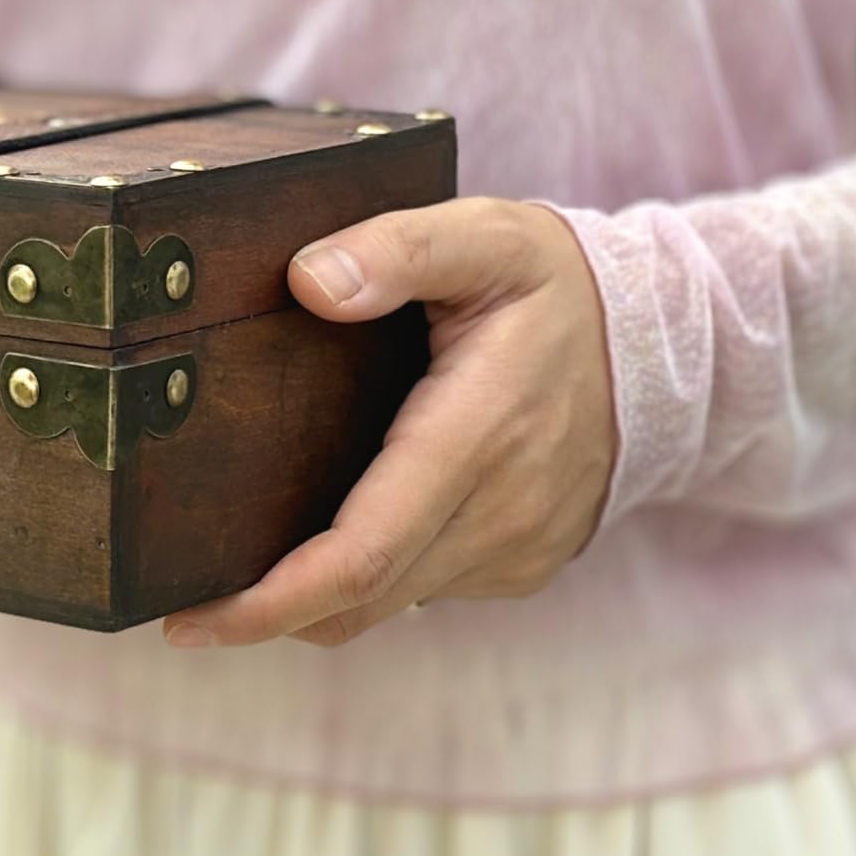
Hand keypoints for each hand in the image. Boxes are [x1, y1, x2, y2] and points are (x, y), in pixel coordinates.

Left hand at [162, 197, 616, 648]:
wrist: (671, 343)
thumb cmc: (557, 284)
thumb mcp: (485, 236)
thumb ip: (394, 250)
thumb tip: (307, 280)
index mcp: (476, 437)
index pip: (363, 553)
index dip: (272, 601)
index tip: (195, 619)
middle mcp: (500, 512)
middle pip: (361, 597)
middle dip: (266, 615)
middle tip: (183, 611)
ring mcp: (516, 549)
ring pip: (390, 602)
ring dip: (315, 601)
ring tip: (238, 575)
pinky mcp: (522, 563)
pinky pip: (426, 589)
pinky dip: (370, 581)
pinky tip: (326, 544)